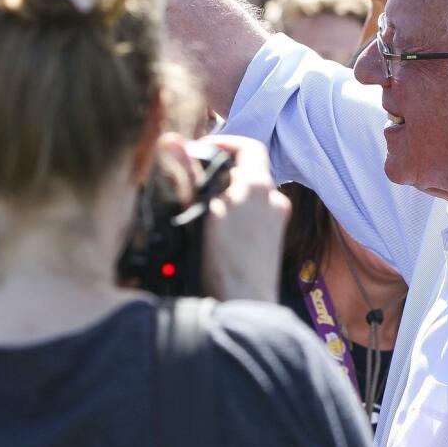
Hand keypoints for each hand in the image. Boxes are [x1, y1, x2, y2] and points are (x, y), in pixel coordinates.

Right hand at [195, 135, 290, 301]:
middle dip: (221, 173)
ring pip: (249, 196)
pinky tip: (212, 233)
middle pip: (248, 171)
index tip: (202, 151)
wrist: (244, 307)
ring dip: (226, 196)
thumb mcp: (198, 213)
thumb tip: (170, 139)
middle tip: (194, 183)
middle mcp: (274, 199)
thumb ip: (186, 174)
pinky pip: (253, 217)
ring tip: (199, 210)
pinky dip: (235, 216)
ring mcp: (276, 222)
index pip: (249, 147)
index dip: (225, 142)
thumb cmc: (222, 265)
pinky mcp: (272, 243)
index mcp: (259, 186)